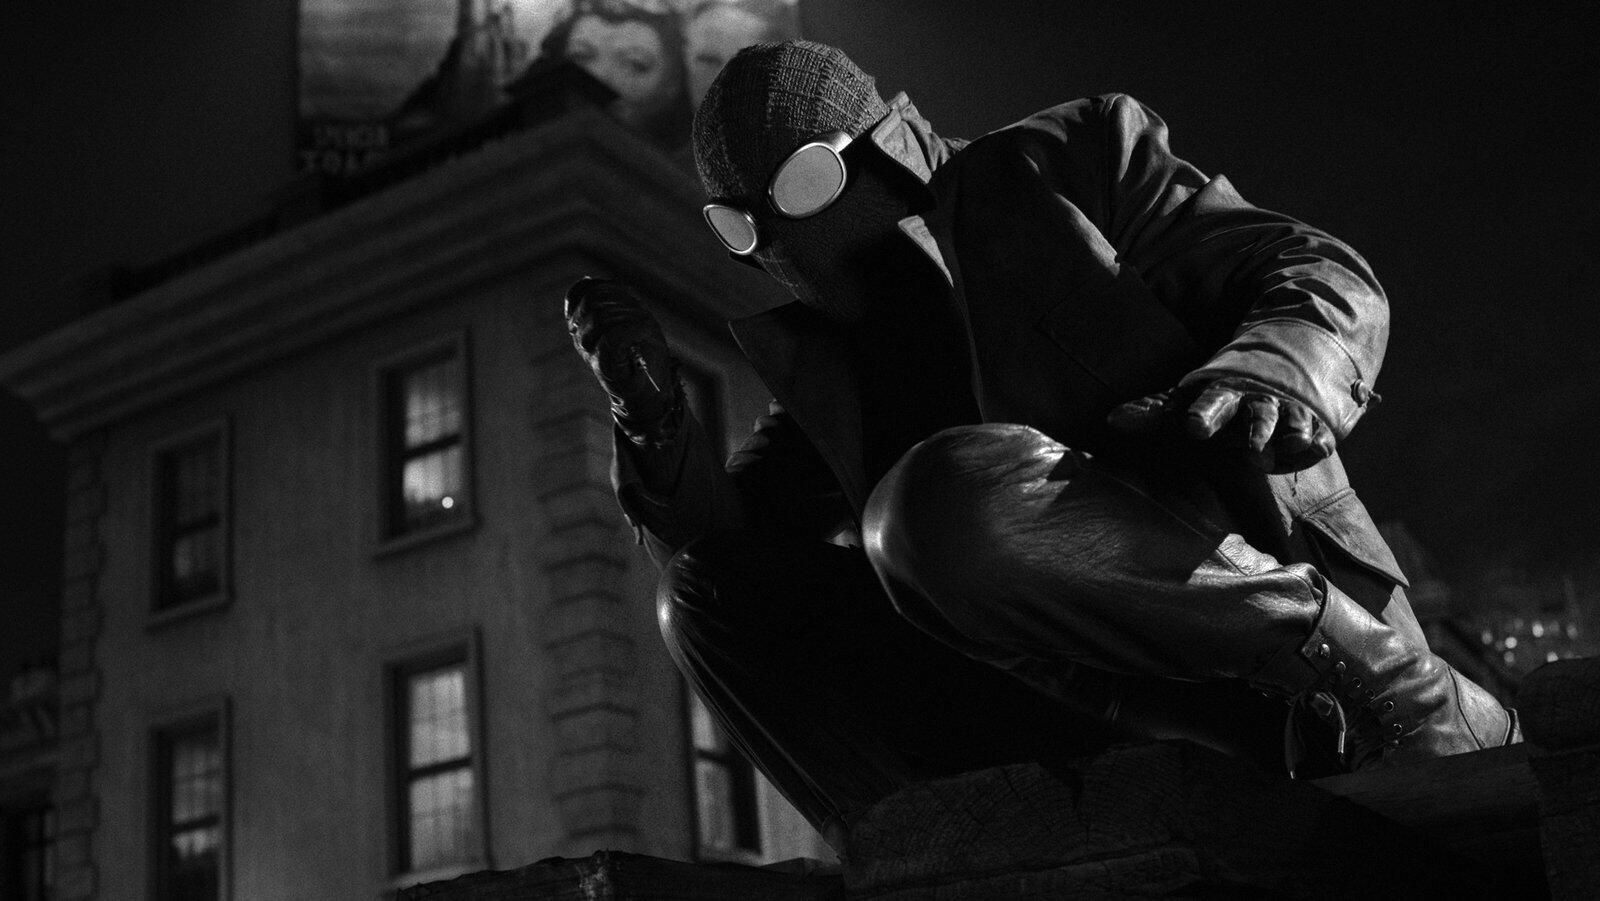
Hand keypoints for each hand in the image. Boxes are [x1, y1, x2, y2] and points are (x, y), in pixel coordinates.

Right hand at [564, 277, 680, 440]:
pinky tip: (644, 332)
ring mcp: (592, 354)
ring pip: (603, 316)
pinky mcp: (606, 368)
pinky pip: (614, 337)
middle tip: (639, 316)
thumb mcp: (628, 318)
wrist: (651, 393)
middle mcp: (582, 340)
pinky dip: (634, 329)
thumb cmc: (643, 354)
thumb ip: (611, 299)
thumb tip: (588, 280)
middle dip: (621, 300)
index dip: (599, 286)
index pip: (578, 293)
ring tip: (644, 328)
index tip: (622, 295)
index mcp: (583, 326)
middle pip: (594, 301)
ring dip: (631, 315)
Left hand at [1108, 377, 1335, 471]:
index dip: (1202, 414)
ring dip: (1287, 432)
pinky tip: (1314, 448)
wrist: (1282, 364)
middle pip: (1254, 413)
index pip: (1211, 402)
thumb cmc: (1221, 397)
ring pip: (1289, 421)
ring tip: (1285, 445)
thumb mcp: (1188, 401)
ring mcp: (1288, 413)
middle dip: (1253, 428)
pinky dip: (1317, 441)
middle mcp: (1256, 402)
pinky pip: (1318, 434)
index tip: (1193, 426)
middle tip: (1250, 447)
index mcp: (1223, 394)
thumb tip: (1111, 420)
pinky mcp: (1313, 427)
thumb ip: (1153, 414)